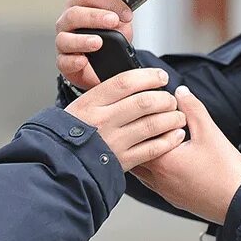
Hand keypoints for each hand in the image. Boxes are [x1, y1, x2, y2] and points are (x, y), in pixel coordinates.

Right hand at [55, 0, 134, 89]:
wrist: (105, 63)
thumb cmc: (109, 37)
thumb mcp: (119, 23)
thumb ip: (121, 16)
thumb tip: (125, 15)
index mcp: (80, 4)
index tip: (125, 12)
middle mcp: (68, 20)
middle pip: (74, 13)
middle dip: (95, 16)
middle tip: (113, 21)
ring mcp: (63, 40)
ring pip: (65, 37)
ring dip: (82, 40)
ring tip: (98, 42)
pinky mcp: (63, 61)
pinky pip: (63, 61)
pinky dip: (73, 61)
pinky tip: (83, 61)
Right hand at [65, 68, 185, 171]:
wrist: (62, 163)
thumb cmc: (72, 133)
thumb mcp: (81, 106)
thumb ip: (105, 94)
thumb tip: (135, 80)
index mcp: (92, 103)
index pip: (125, 82)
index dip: (148, 76)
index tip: (161, 77)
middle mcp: (103, 121)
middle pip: (144, 102)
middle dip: (165, 99)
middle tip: (171, 100)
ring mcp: (114, 142)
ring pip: (152, 125)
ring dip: (171, 119)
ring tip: (178, 116)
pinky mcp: (122, 161)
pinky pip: (153, 149)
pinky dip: (169, 141)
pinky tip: (176, 136)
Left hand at [131, 86, 240, 222]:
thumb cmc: (226, 173)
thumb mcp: (210, 132)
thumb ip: (192, 109)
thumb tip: (180, 93)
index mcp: (163, 160)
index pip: (139, 135)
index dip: (144, 119)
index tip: (153, 109)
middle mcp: (158, 178)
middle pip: (135, 153)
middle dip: (140, 137)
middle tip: (150, 123)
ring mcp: (164, 190)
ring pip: (141, 170)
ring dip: (145, 154)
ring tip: (155, 140)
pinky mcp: (172, 198)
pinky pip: (152, 182)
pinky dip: (154, 169)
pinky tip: (165, 161)